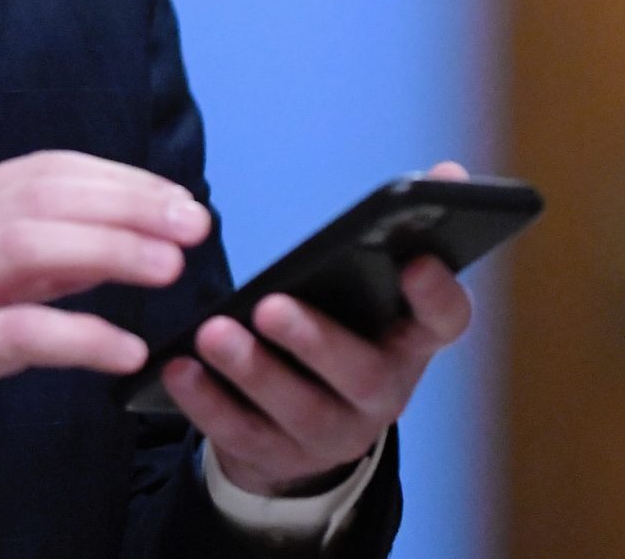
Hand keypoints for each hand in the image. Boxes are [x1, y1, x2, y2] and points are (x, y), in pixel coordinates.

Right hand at [0, 150, 213, 499]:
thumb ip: (25, 263)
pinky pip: (15, 335)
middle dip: (128, 204)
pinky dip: (78, 336)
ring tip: (169, 268)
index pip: (41, 171)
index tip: (174, 201)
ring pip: (29, 245)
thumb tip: (107, 243)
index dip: (117, 180)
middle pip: (43, 196)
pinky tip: (123, 351)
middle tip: (192, 224)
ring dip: (110, 250)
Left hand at [163, 160, 475, 497]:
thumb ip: (396, 232)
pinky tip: (177, 368)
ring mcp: (330, 432)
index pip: (444, 322)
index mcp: (409, 343)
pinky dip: (207, 402)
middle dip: (316, 340)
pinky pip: (240, 434)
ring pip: (297, 409)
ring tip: (212, 332)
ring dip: (253, 370)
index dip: (437, 294)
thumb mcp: (369, 290)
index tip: (416, 260)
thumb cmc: (339, 335)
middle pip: (361, 375)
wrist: (303, 430)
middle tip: (269, 305)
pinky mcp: (274, 456)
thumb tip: (447, 169)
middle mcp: (381, 395)